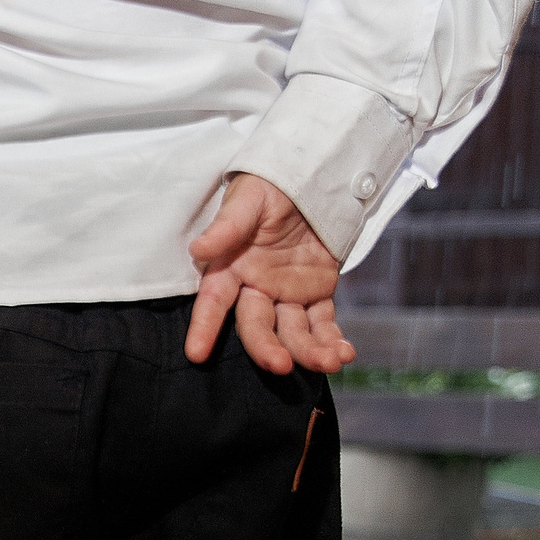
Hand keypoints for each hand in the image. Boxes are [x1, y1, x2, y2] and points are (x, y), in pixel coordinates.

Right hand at [186, 172, 356, 374]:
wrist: (312, 174)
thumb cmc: (271, 184)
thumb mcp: (248, 199)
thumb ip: (227, 226)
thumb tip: (199, 249)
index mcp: (230, 267)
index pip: (213, 301)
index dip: (204, 326)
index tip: (196, 354)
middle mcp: (254, 286)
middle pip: (256, 324)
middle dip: (266, 347)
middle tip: (278, 365)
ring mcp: (286, 292)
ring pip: (293, 330)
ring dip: (308, 351)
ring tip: (329, 362)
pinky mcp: (315, 292)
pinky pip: (322, 321)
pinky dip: (332, 339)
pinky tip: (343, 354)